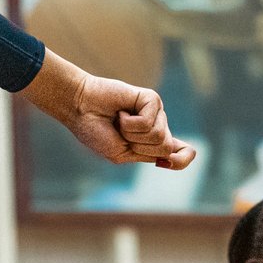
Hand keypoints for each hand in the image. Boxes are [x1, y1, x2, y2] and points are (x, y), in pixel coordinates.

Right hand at [24, 50, 194, 169]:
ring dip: (131, 134)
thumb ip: (148, 155)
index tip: (167, 163)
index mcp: (152, 144)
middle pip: (165, 148)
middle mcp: (158, 127)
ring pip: (158, 136)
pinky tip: (121, 112)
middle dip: (138, 146)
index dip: (182, 160)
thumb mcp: (122, 154)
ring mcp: (156, 112)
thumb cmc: (96, 132)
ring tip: (119, 122)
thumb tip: (172, 153)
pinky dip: (129, 123)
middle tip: (121, 134)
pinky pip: (147, 122)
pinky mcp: (152, 99)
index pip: (182, 154)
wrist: (80, 109)